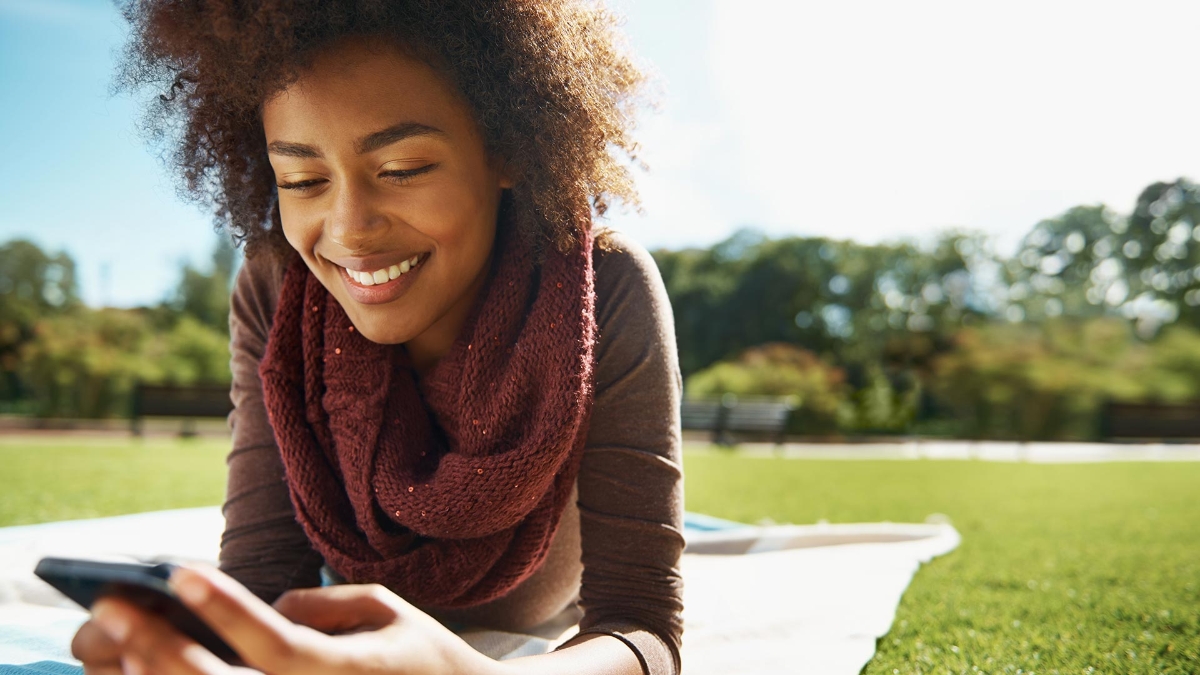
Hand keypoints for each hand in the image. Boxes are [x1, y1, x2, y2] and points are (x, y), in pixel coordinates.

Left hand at [72, 564, 502, 674]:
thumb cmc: (427, 663)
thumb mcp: (390, 614)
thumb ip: (324, 607)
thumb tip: (265, 612)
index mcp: (351, 674)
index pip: (277, 644)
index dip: (227, 609)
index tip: (180, 571)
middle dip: (160, 645)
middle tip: (111, 604)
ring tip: (124, 641)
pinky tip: (151, 673)